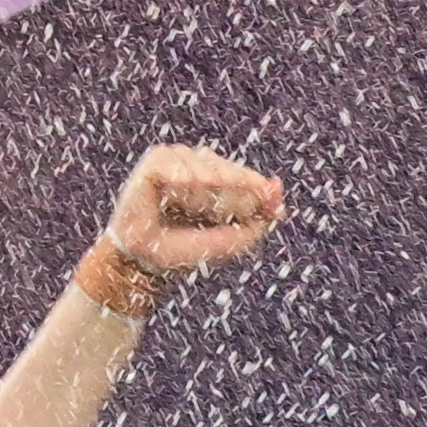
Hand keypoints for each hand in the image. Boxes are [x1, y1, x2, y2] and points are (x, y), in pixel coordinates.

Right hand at [96, 144, 285, 303]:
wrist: (147, 265)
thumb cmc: (185, 252)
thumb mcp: (228, 240)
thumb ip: (256, 221)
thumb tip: (279, 198)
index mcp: (215, 181)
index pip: (240, 174)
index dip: (254, 183)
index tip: (271, 192)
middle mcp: (195, 167)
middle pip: (224, 167)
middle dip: (232, 186)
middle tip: (224, 205)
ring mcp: (174, 164)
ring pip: (201, 164)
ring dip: (202, 189)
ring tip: (190, 209)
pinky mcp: (152, 166)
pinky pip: (170, 162)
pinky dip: (178, 174)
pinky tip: (184, 183)